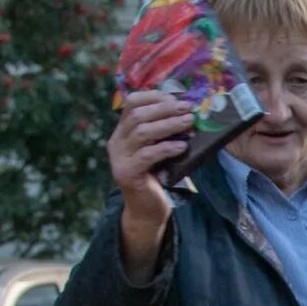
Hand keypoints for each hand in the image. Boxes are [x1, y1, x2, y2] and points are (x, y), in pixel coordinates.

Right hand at [109, 89, 188, 276]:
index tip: (178, 97)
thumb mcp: (160, 148)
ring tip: (189, 123)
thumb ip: (165, 130)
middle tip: (189, 109)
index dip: (155, 96)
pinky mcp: (127, 174)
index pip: (132, 102)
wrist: (147, 209)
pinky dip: (166, 148)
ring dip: (169, 125)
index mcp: (122, 131)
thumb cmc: (158, 175)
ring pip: (142, 132)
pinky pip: (147, 155)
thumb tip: (188, 108)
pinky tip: (182, 146)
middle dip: (166, 109)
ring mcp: (119, 158)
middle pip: (138, 115)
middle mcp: (116, 142)